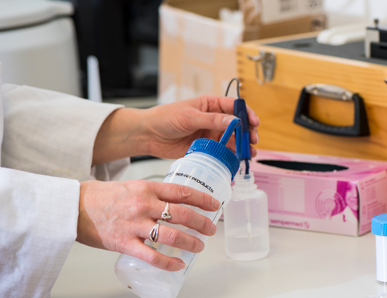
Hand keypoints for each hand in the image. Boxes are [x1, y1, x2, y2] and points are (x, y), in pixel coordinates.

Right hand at [77, 180, 220, 270]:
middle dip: (202, 222)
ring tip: (199, 246)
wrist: (74, 207)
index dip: (203, 199)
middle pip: (182, 214)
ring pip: (172, 235)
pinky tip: (178, 264)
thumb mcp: (132, 186)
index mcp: (147, 188)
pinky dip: (169, 262)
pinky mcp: (125, 243)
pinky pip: (152, 256)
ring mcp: (135, 225)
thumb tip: (174, 199)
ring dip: (190, 242)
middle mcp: (144, 205)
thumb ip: (152, 193)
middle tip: (211, 229)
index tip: (214, 205)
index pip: (183, 192)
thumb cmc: (101, 196)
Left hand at [143, 95, 259, 158]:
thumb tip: (234, 121)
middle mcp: (213, 119)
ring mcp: (210, 134)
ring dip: (242, 146)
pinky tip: (236, 160)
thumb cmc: (166, 118)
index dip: (246, 114)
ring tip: (249, 154)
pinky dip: (230, 156)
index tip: (254, 122)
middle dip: (247, 132)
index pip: (234, 106)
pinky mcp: (206, 147)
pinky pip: (222, 151)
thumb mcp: (190, 116)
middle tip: (253, 141)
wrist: (149, 134)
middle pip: (237, 125)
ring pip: (232, 140)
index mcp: (210, 105)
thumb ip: (213, 120)